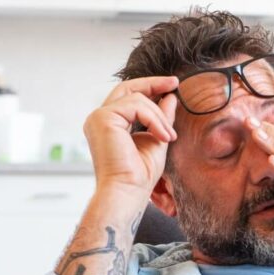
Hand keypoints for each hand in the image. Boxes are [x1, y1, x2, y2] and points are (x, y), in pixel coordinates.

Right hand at [83, 76, 178, 198]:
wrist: (128, 192)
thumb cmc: (139, 175)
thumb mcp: (157, 140)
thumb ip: (161, 118)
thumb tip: (170, 97)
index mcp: (110, 124)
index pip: (129, 96)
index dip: (150, 87)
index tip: (172, 85)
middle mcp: (99, 118)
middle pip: (128, 88)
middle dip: (153, 84)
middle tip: (175, 82)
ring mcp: (98, 117)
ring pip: (137, 98)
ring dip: (159, 116)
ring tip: (170, 137)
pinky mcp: (102, 118)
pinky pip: (136, 105)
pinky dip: (154, 119)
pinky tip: (164, 137)